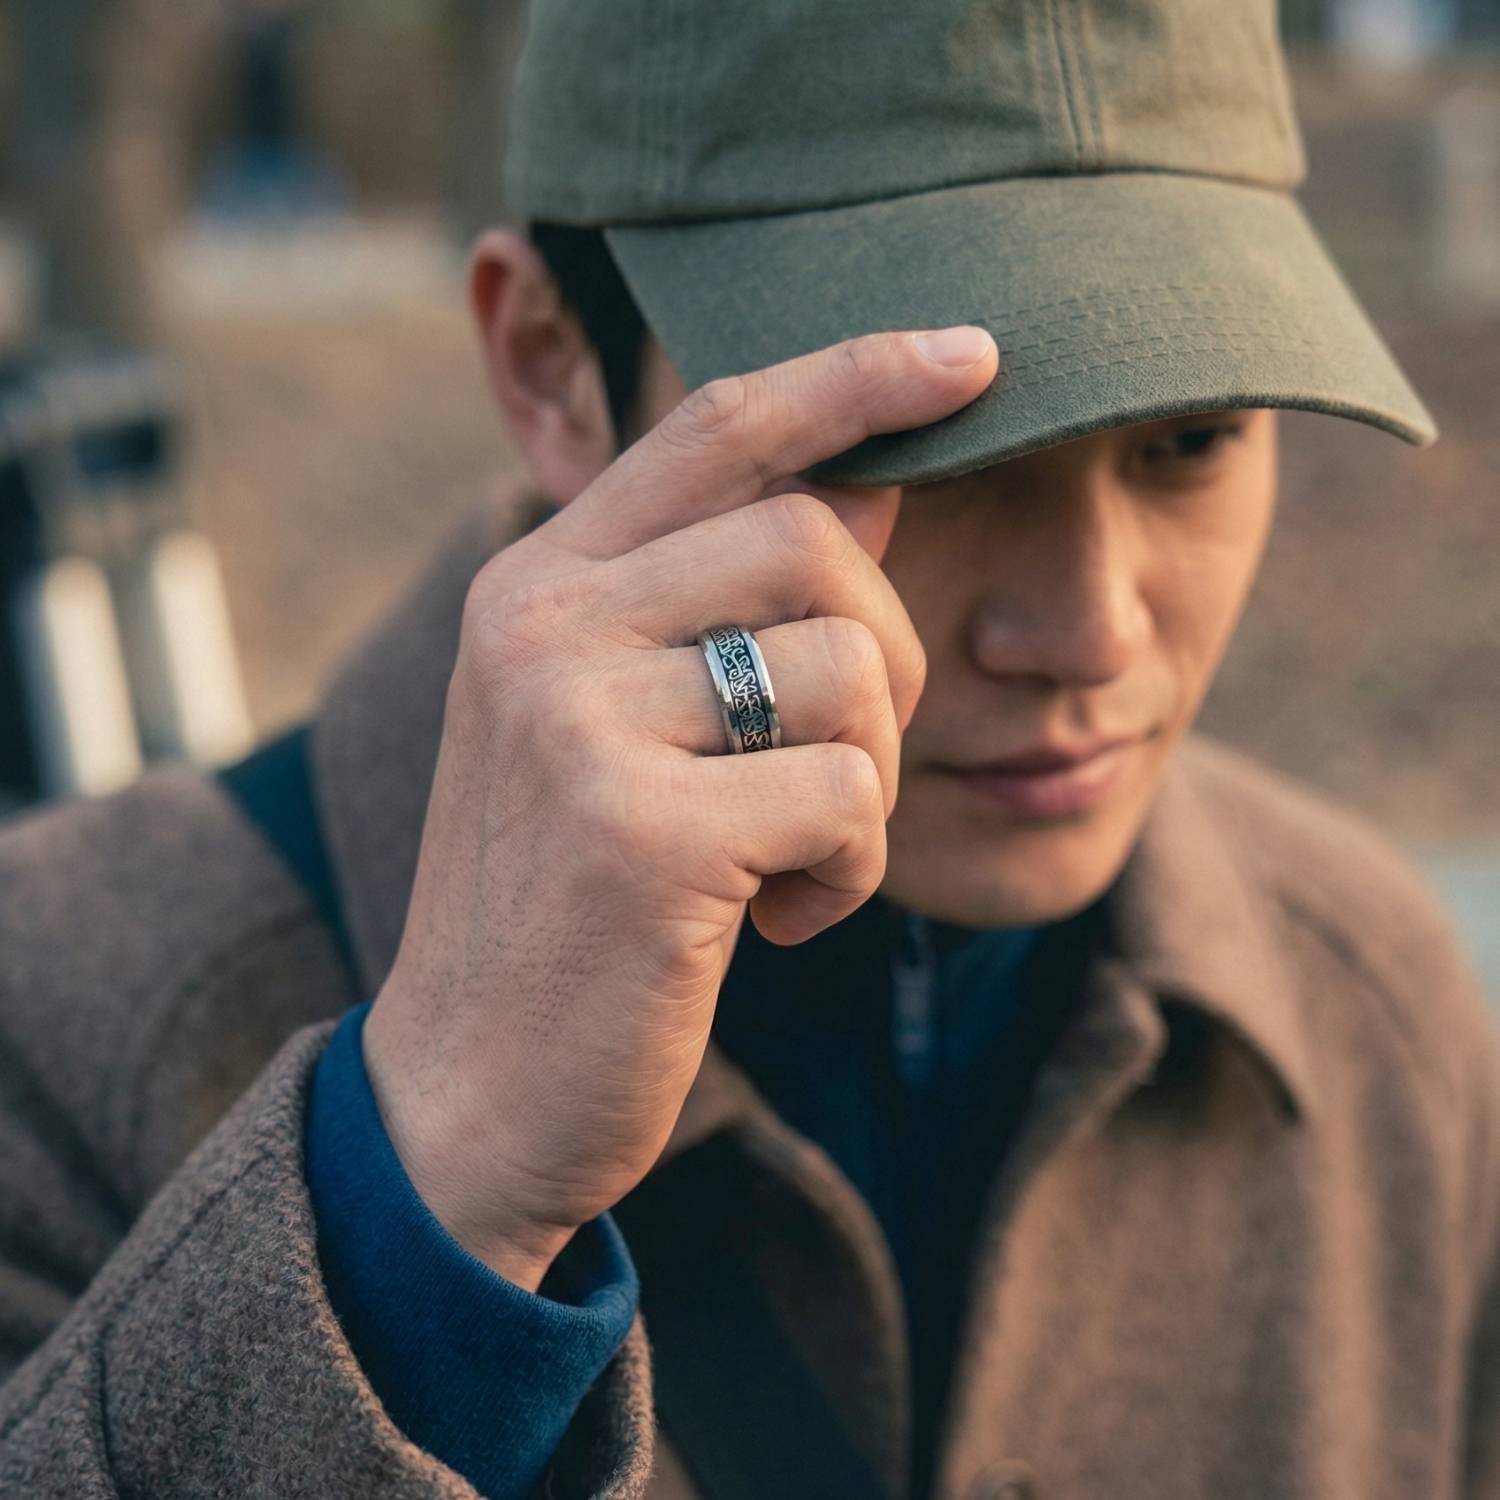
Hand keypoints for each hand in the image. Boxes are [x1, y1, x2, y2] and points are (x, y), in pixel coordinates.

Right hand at [362, 326, 998, 1289]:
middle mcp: (543, 625)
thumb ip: (719, 603)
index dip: (856, 374)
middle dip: (885, 658)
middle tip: (846, 763)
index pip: (718, 425)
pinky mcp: (640, 832)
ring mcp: (579, 722)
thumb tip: (870, 492)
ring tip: (795, 857)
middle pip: (817, 541)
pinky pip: (845, 795)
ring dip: (866, 779)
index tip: (974, 351)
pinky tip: (787, 920)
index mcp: (538, 583)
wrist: (469, 1089)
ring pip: (846, 669)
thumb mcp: (617, 728)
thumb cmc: (571, 902)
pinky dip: (852, 870)